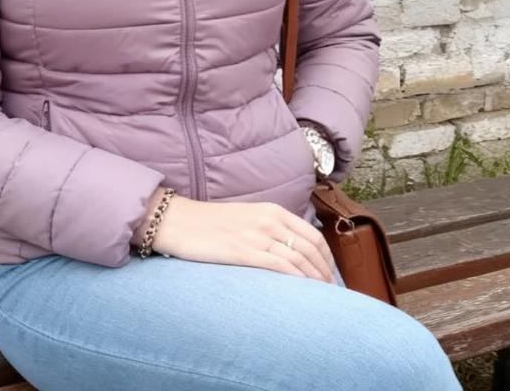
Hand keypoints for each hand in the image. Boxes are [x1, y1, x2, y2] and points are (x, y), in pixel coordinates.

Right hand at [147, 191, 337, 283]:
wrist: (179, 221)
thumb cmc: (209, 222)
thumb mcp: (246, 216)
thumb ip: (268, 227)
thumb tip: (289, 248)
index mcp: (272, 210)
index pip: (312, 235)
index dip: (327, 258)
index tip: (330, 275)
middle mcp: (269, 220)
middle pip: (310, 249)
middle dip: (325, 273)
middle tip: (330, 293)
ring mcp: (257, 235)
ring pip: (299, 260)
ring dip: (314, 281)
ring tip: (320, 299)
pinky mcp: (244, 251)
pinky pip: (280, 267)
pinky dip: (296, 281)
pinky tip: (302, 294)